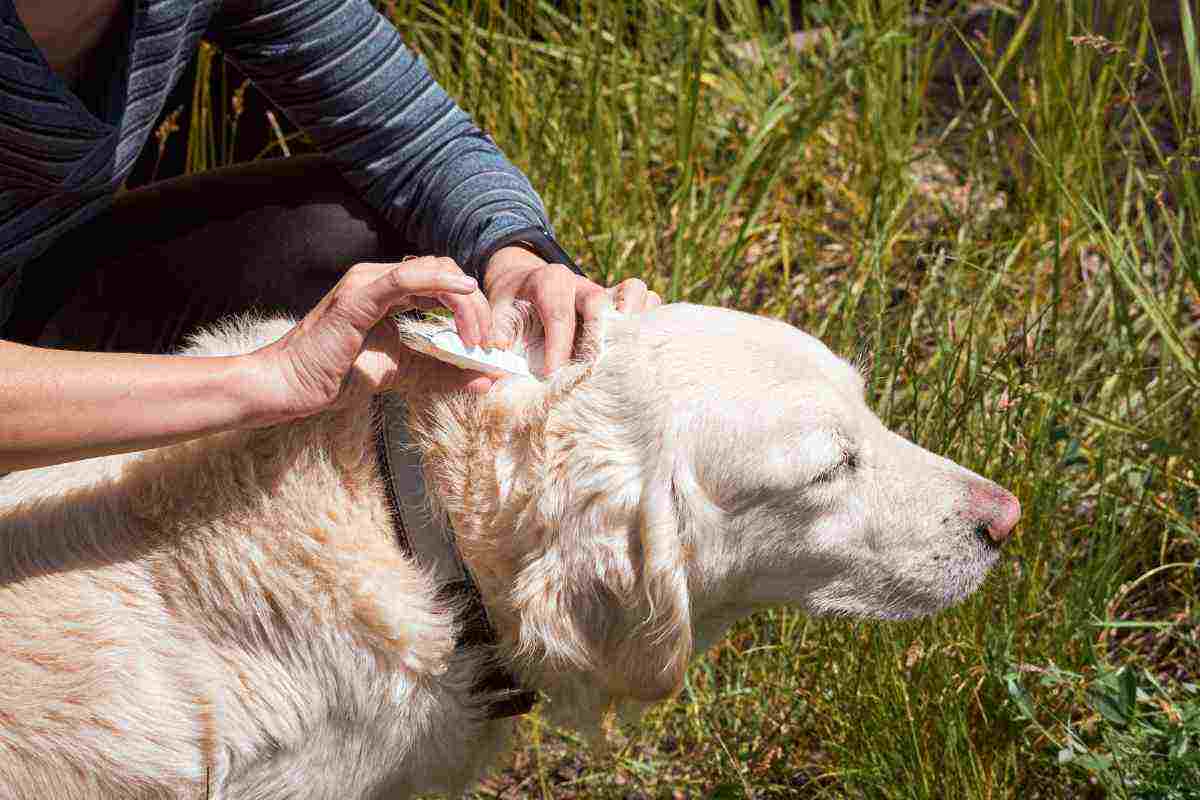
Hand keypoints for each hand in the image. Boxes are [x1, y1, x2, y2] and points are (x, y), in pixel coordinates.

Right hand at [249, 257, 494, 425]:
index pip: (444, 283)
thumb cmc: (339, 376)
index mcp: (389, 292)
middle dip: (475, 306)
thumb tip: (489, 380)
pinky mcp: (356, 297)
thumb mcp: (407, 374)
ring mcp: (366, 283)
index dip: (473, 308)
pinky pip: (403, 279)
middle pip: (445, 272)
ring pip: (432, 272)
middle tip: (486, 344)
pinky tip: (463, 290)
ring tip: (475, 339)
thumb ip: (446, 373)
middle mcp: (379, 279)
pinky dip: (438, 281)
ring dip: (464, 303)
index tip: (487, 344)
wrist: (292, 386)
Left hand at [484, 246, 661, 374]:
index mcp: (550, 281)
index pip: (558, 313)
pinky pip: (648, 300)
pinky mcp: (621, 302)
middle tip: (592, 367)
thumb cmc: (513, 303)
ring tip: (629, 347)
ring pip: (634, 290)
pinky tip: (643, 346)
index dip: (557, 345)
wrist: (526, 285)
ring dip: (634, 319)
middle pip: (599, 301)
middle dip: (597, 336)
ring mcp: (605, 291)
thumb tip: (498, 350)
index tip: (551, 374)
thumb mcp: (497, 310)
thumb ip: (497, 328)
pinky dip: (651, 319)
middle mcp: (581, 283)